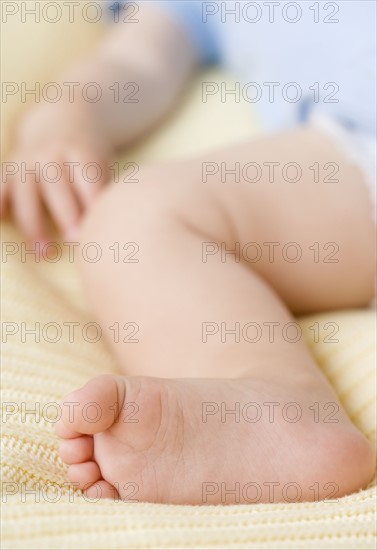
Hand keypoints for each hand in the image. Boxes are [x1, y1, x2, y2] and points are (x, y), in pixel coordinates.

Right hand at [1, 101, 109, 243]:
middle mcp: (50, 153)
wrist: (61, 119)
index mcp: (79, 151)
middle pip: (57, 187)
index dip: (92, 205)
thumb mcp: (102, 162)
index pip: (87, 180)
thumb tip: (111, 226)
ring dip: (33, 224)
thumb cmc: (89, 155)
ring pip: (26, 192)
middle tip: (76, 242)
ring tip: (42, 252)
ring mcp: (27, 160)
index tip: (98, 230)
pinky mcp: (9, 167)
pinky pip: (0, 185)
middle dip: (67, 216)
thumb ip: (104, 189)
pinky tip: (1, 219)